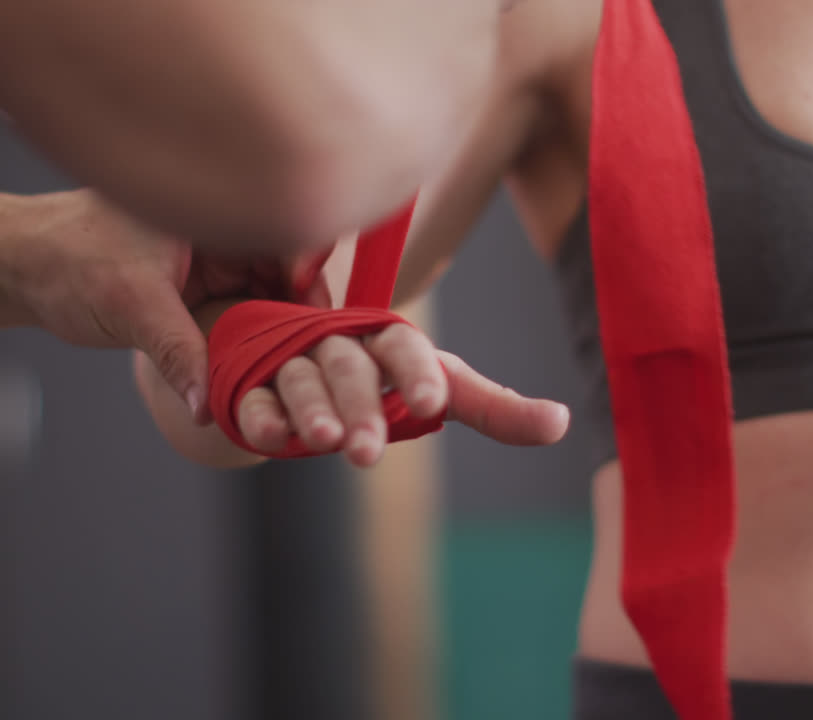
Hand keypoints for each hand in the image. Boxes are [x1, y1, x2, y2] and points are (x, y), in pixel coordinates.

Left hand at [0, 189, 317, 423]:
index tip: (309, 310)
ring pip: (275, 295)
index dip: (310, 265)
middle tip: (320, 355)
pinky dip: (262, 339)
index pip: (288, 223)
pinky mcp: (210, 290)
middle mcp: (224, 230)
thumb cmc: (65, 261)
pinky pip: (251, 313)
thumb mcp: (130, 305)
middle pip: (293, 265)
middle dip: (307, 308)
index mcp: (211, 206)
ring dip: (287, 329)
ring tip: (302, 368)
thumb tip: (211, 405)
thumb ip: (177, 352)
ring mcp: (220, 261)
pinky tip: (272, 367)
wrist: (21, 268)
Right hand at [236, 322, 569, 467]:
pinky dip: (261, 417)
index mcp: (384, 340)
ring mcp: (290, 364)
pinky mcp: (249, 387)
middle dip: (360, 406)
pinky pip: (254, 400)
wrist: (286, 357)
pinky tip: (271, 440)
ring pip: (301, 379)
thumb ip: (491, 405)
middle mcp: (339, 345)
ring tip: (324, 442)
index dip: (417, 373)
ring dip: (311, 409)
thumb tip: (563, 423)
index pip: (404, 348)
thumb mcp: (433, 386)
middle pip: (350, 368)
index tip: (430, 406)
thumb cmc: (375, 376)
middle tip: (370, 451)